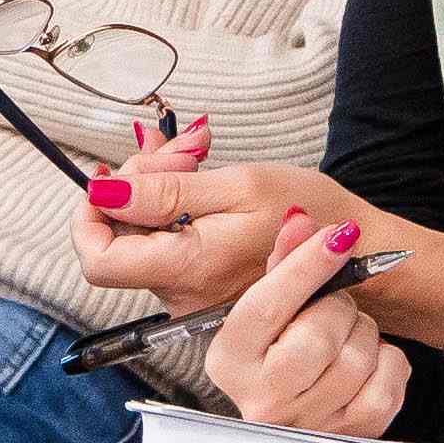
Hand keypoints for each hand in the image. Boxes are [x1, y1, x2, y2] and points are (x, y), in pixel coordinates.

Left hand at [73, 130, 329, 310]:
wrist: (355, 255)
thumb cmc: (310, 216)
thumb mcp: (240, 186)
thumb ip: (166, 191)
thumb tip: (102, 192)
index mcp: (190, 269)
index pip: (99, 261)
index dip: (88, 218)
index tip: (108, 179)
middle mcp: (182, 294)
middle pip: (121, 239)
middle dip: (136, 183)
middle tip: (181, 146)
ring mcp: (190, 295)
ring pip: (143, 237)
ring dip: (157, 187)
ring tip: (196, 152)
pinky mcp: (200, 287)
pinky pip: (166, 243)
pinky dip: (173, 205)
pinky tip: (197, 175)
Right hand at [210, 209, 409, 434]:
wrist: (295, 416)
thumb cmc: (278, 354)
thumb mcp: (267, 311)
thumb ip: (283, 264)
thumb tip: (299, 219)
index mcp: (231, 360)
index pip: (267, 306)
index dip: (307, 265)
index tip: (339, 235)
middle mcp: (264, 398)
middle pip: (320, 332)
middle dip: (337, 308)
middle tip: (330, 311)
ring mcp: (309, 421)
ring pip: (360, 353)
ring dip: (362, 333)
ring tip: (343, 339)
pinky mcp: (352, 433)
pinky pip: (389, 378)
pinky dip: (388, 361)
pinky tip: (366, 364)